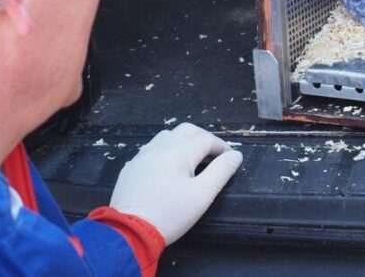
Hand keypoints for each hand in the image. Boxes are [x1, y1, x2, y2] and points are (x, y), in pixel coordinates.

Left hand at [109, 122, 241, 244]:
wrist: (129, 232)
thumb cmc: (170, 215)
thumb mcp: (202, 195)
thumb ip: (221, 172)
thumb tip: (235, 155)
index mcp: (179, 152)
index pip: (206, 139)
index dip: (221, 146)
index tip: (229, 158)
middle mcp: (159, 147)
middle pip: (186, 130)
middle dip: (202, 138)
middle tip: (212, 155)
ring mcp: (141, 156)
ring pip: (166, 137)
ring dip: (182, 142)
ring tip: (190, 159)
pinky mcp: (130, 168)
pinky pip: (151, 150)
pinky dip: (164, 152)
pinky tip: (166, 169)